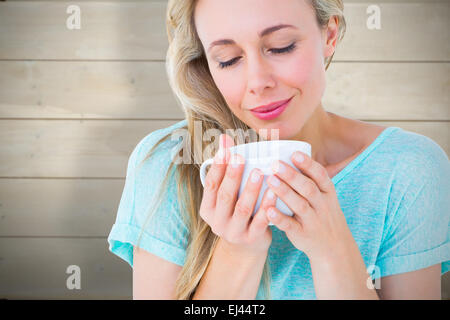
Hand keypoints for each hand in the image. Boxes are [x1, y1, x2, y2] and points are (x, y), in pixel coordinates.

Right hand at [199, 134, 274, 256]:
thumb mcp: (226, 198)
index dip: (218, 166)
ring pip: (242, 209)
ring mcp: (234, 232)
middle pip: (225, 196)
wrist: (246, 248)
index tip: (226, 149)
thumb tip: (225, 138)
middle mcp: (217, 222)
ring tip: (259, 172)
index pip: (210, 184)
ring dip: (250, 189)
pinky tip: (274, 193)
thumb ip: (225, 173)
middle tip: (241, 157)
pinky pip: (260, 222)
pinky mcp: (251, 239)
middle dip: (232, 176)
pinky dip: (266, 206)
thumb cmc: (236, 213)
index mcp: (208, 209)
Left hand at [265, 151, 355, 259]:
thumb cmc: (323, 215)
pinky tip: (268, 210)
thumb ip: (310, 181)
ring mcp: (313, 221)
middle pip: (308, 188)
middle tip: (275, 164)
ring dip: (285, 192)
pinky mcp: (302, 234)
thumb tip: (288, 156)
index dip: (308, 164)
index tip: (294, 154)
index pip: (320, 176)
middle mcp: (322, 206)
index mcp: (327, 193)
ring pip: (300, 205)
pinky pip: (290, 226)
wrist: (334, 247)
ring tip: (270, 180)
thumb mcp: (325, 197)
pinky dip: (279, 218)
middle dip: (292, 175)